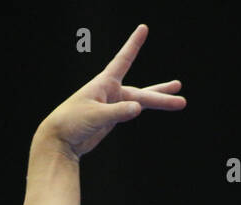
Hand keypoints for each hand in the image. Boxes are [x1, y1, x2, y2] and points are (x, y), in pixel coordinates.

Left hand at [37, 24, 184, 159]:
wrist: (59, 141)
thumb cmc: (71, 123)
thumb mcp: (95, 116)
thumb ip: (117, 112)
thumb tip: (138, 108)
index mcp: (104, 83)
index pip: (123, 59)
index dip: (133, 44)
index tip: (143, 28)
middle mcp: (110, 91)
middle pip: (140, 93)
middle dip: (160, 97)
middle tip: (181, 99)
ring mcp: (112, 104)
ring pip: (140, 101)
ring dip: (158, 101)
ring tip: (179, 101)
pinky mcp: (112, 117)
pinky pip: (132, 111)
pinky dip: (143, 108)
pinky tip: (156, 106)